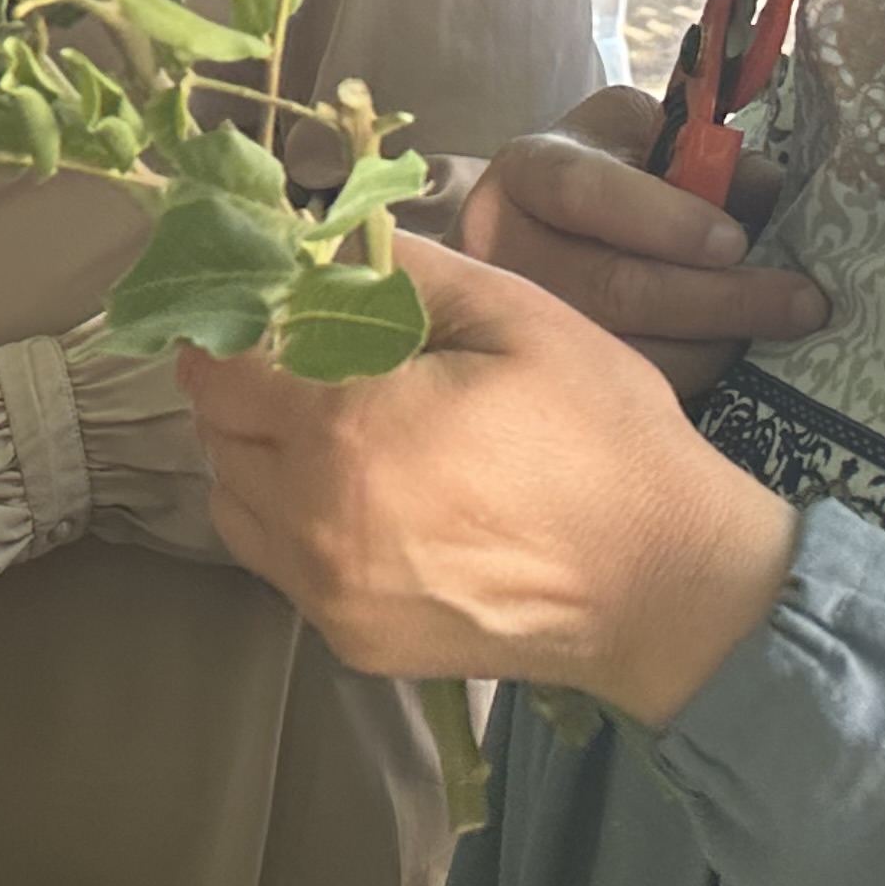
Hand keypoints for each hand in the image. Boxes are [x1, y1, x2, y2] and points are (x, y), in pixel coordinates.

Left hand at [182, 238, 801, 729]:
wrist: (666, 587)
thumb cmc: (598, 436)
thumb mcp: (515, 316)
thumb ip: (401, 270)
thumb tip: (323, 243)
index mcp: (343, 428)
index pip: (217, 367)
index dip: (239, 327)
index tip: (278, 310)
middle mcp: (312, 518)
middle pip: (217, 433)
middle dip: (249, 387)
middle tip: (315, 364)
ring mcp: (327, 593)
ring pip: (234, 502)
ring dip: (261, 457)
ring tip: (341, 432)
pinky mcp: (352, 643)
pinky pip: (280, 566)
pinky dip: (294, 523)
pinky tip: (366, 498)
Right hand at [460, 85, 827, 404]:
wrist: (542, 230)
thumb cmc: (611, 176)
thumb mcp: (646, 139)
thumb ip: (703, 155)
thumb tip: (768, 192)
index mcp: (525, 172)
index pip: (580, 191)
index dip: (662, 218)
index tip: (736, 242)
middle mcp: (500, 248)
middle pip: (613, 288)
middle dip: (722, 299)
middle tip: (804, 303)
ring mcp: (514, 323)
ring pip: (623, 353)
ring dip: (716, 348)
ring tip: (778, 331)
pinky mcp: (541, 375)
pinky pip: (625, 397)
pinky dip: (692, 380)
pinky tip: (736, 361)